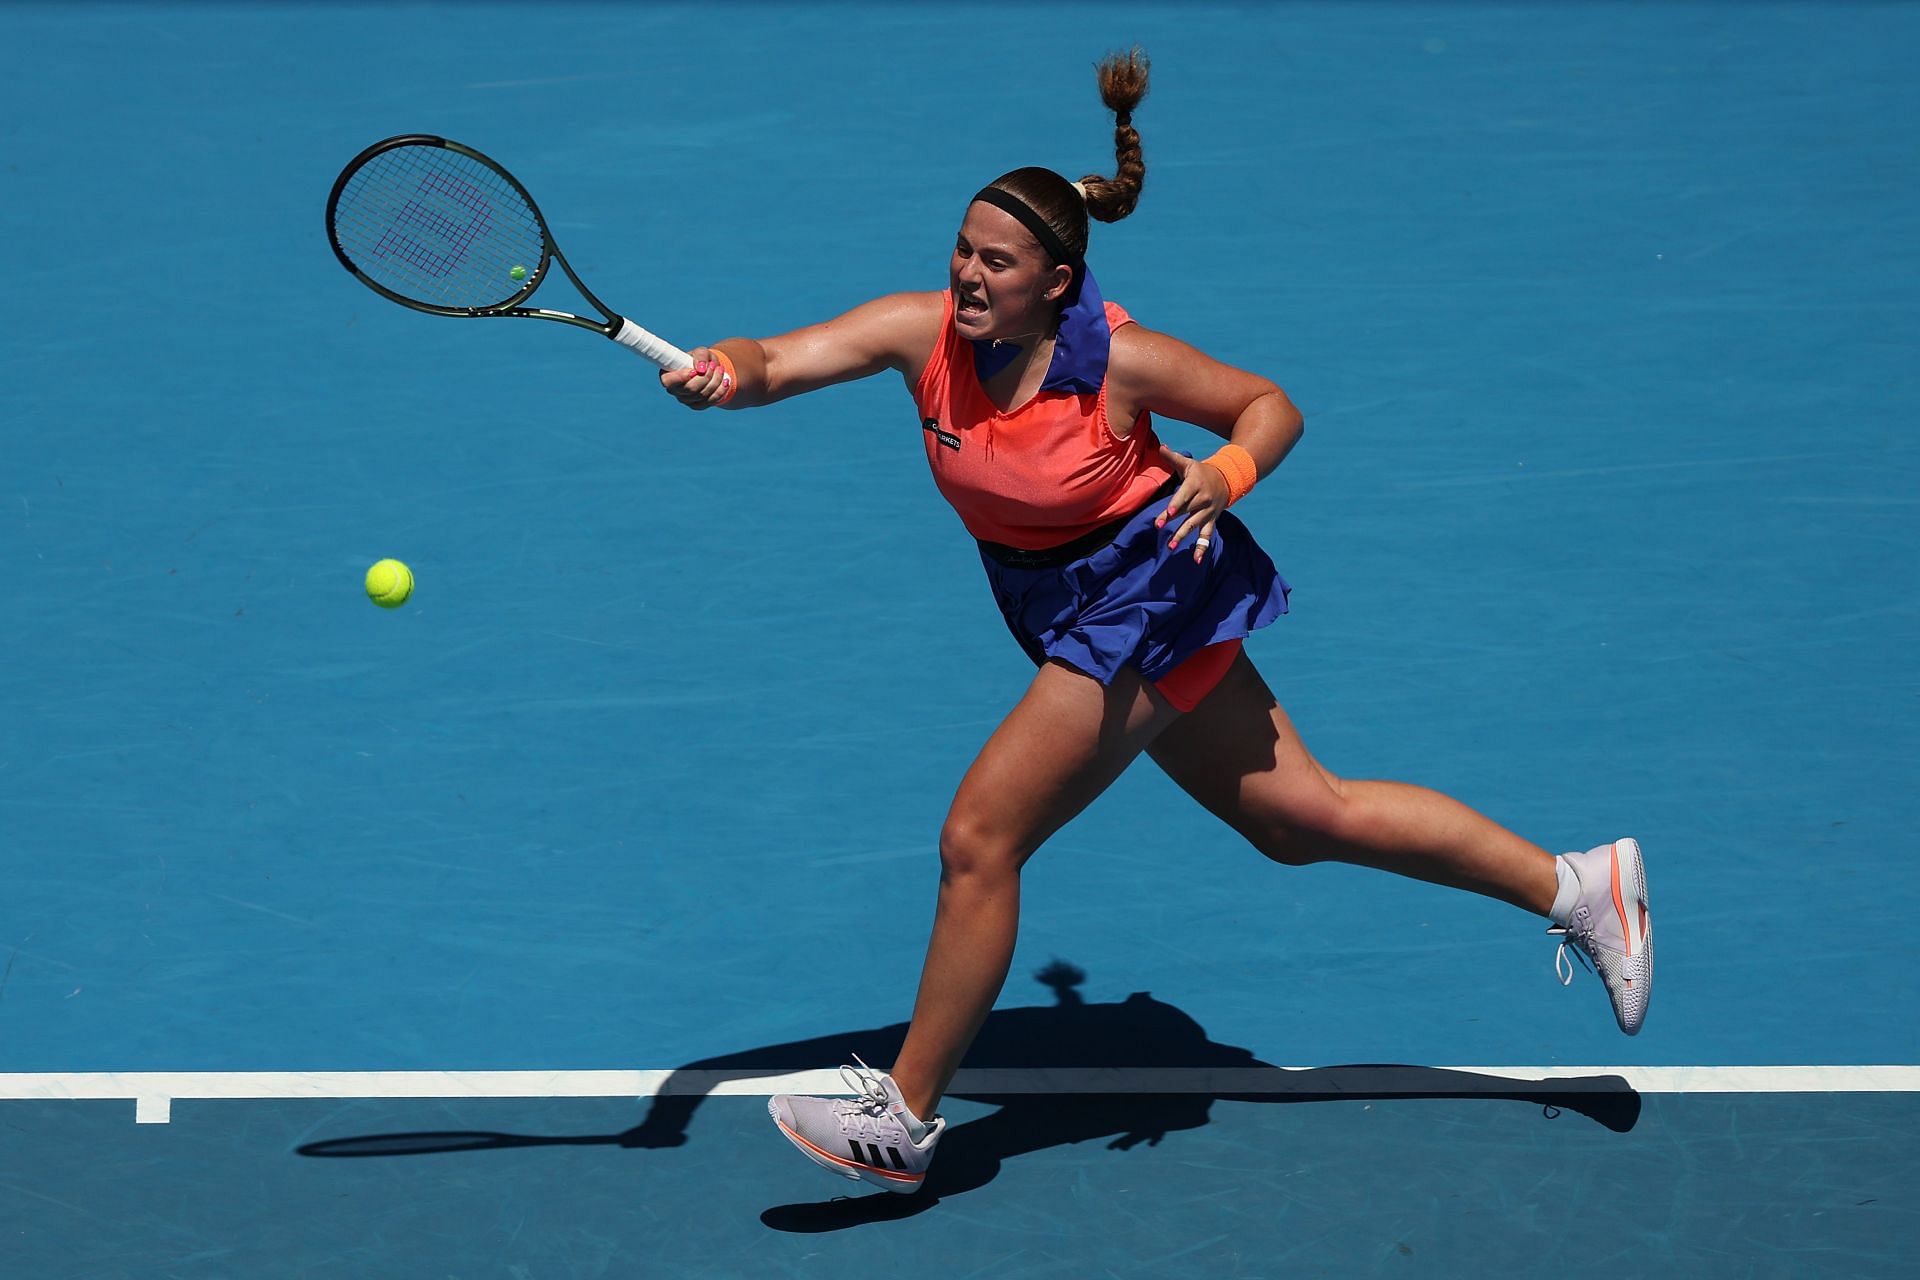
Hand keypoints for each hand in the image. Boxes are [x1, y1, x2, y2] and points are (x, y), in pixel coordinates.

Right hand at [658, 346, 732, 409]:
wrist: (710, 370)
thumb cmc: (701, 359)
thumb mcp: (701, 352)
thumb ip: (700, 356)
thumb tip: (701, 368)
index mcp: (668, 375)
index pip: (668, 381)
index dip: (681, 377)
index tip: (694, 370)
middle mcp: (674, 390)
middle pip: (690, 389)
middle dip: (706, 376)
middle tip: (714, 366)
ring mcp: (685, 400)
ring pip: (702, 395)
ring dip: (715, 381)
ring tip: (720, 369)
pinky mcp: (697, 405)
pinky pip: (710, 401)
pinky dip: (720, 390)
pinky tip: (725, 381)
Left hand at [1153, 444, 1229, 561]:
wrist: (1228, 479)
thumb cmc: (1202, 471)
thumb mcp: (1189, 463)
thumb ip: (1173, 457)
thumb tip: (1161, 446)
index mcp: (1195, 485)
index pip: (1183, 496)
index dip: (1174, 506)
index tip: (1167, 514)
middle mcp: (1203, 499)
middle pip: (1186, 512)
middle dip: (1174, 521)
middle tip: (1160, 528)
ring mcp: (1208, 511)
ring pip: (1195, 525)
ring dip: (1183, 536)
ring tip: (1170, 547)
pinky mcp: (1212, 520)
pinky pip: (1207, 536)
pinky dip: (1202, 548)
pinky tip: (1196, 561)